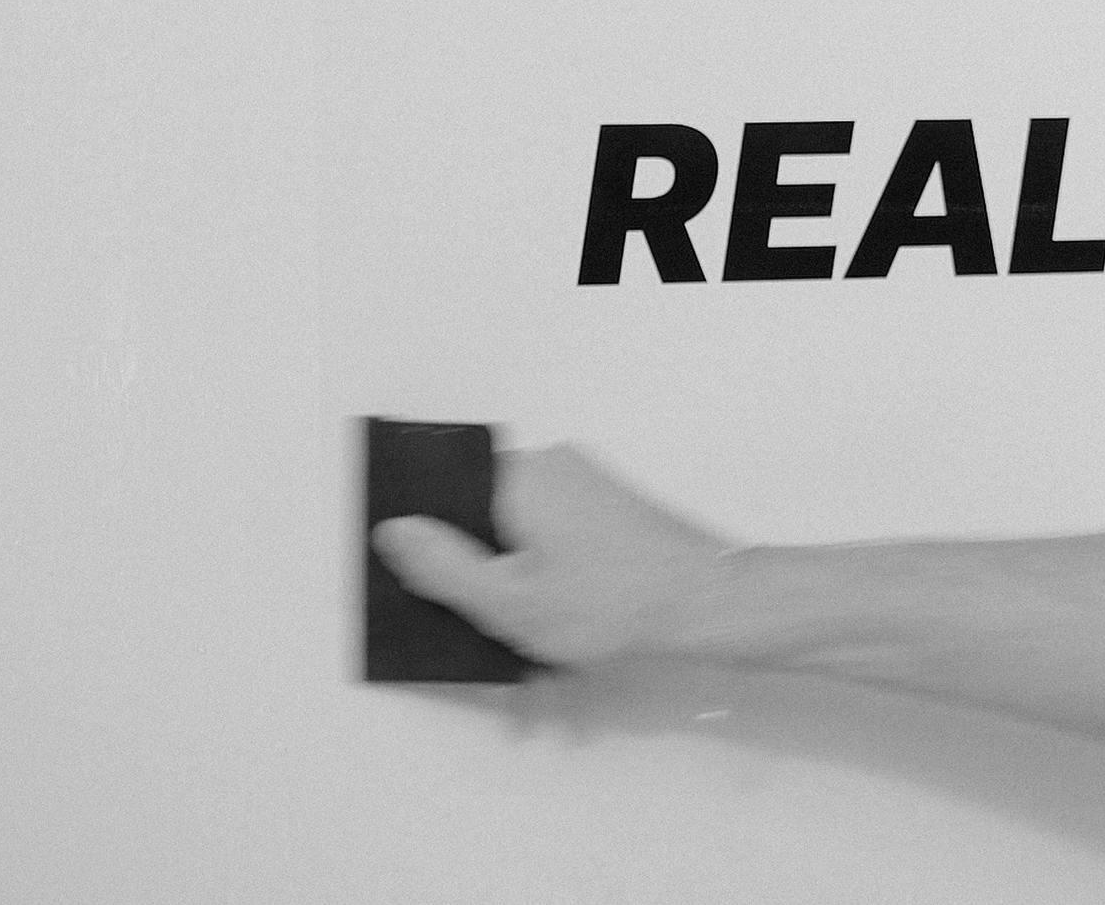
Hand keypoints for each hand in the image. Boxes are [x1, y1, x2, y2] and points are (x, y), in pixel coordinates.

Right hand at [372, 443, 736, 668]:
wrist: (710, 603)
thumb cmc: (614, 604)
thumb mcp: (509, 601)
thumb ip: (442, 565)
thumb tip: (394, 529)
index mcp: (519, 475)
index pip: (444, 488)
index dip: (428, 537)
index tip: (426, 583)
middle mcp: (553, 465)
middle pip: (483, 514)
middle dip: (478, 573)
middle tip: (484, 623)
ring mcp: (588, 485)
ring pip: (522, 534)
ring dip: (517, 586)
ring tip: (529, 639)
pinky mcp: (613, 509)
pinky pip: (557, 540)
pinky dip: (551, 582)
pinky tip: (561, 631)